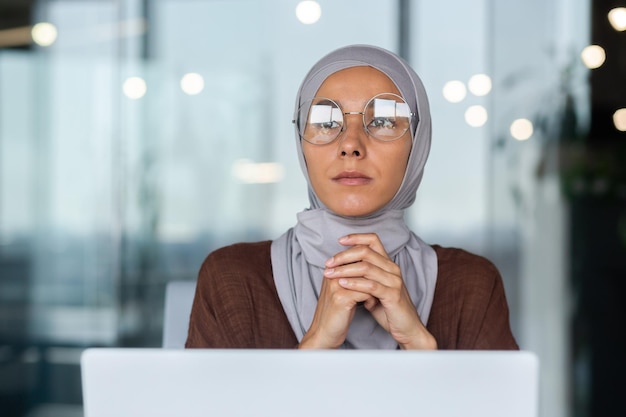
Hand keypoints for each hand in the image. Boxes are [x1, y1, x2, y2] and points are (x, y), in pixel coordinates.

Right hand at [298, 261, 372, 348]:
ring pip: (365, 278)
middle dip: (374, 276)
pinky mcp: (341, 298)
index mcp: (332, 270)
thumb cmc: (337, 313)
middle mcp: (332, 274)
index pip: (355, 256)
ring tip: (376, 296)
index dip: (370, 266)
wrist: (324, 334)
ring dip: (374, 287)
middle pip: (361, 264)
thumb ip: (353, 278)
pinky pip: (365, 292)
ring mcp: (335, 285)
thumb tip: (371, 267)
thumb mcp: (343, 291)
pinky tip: (370, 306)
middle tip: (379, 286)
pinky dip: (371, 299)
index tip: (376, 279)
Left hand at [321, 233, 436, 349]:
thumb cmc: (388, 309)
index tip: (339, 240)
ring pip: (366, 267)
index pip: (373, 240)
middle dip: (344, 255)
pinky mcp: (393, 295)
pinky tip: (342, 284)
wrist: (405, 328)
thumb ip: (361, 278)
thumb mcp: (373, 290)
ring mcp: (394, 281)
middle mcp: (392, 269)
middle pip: (365, 251)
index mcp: (387, 264)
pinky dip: (354, 283)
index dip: (356, 237)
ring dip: (344, 269)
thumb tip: (342, 271)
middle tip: (328, 262)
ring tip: (330, 274)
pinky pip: (371, 285)